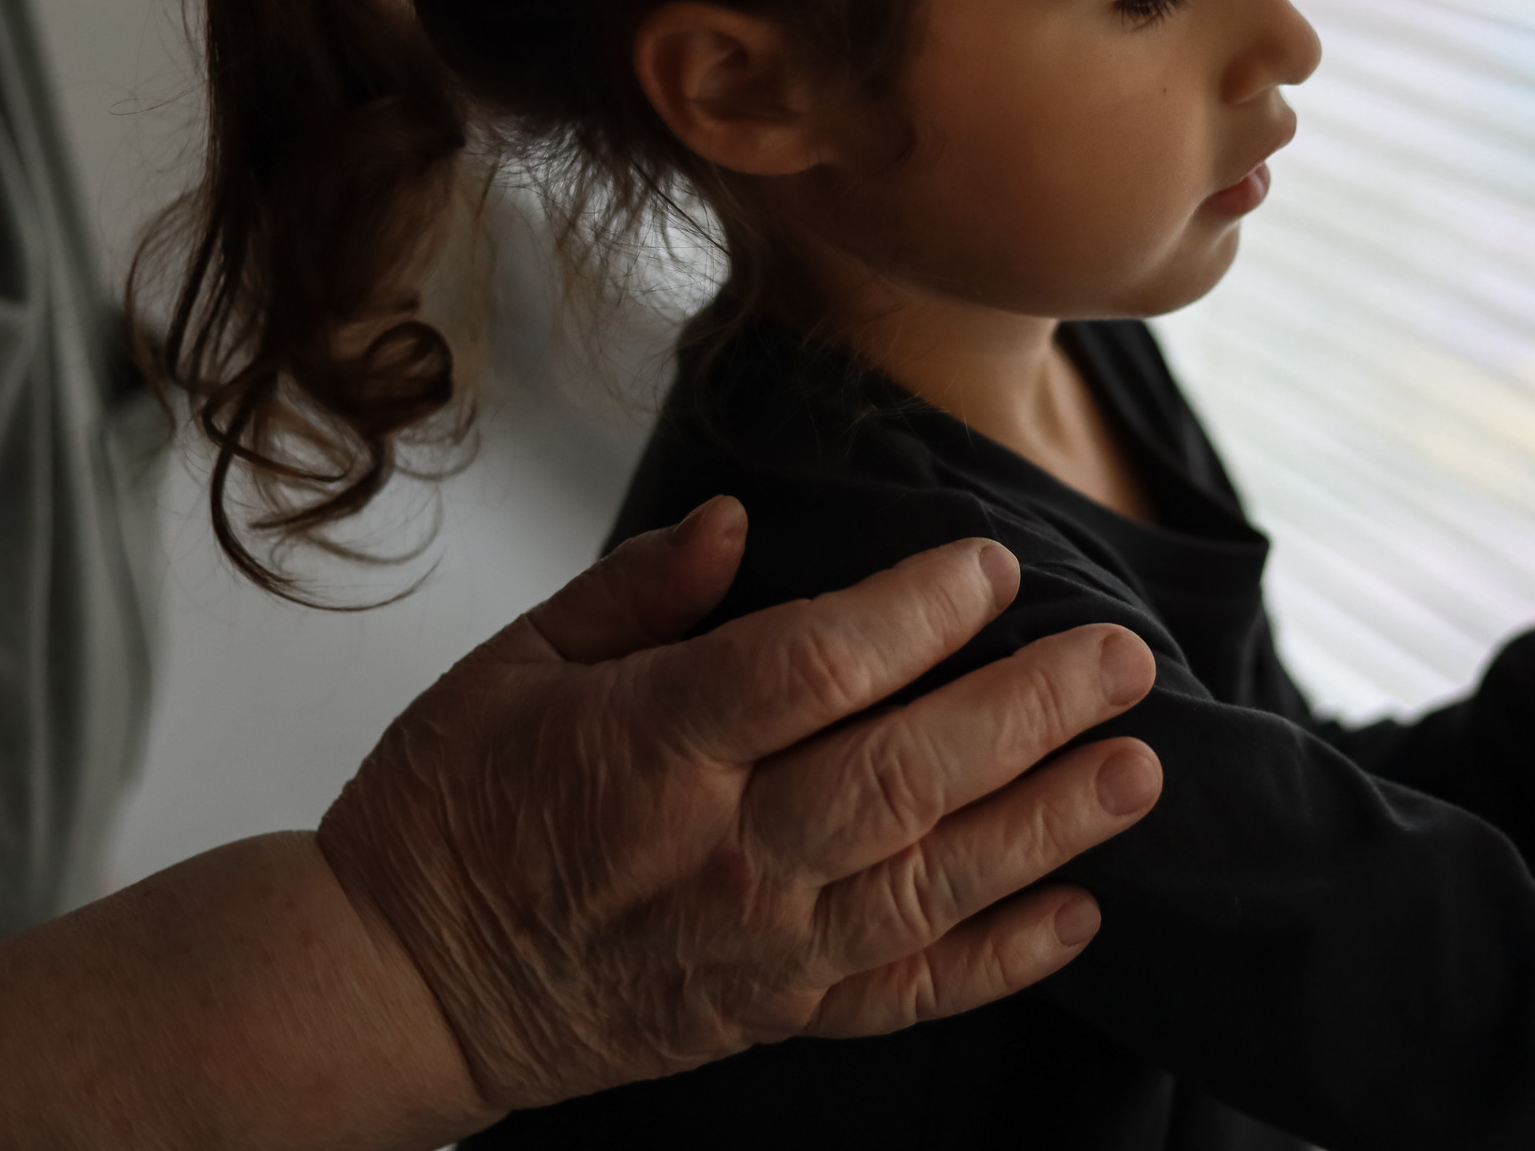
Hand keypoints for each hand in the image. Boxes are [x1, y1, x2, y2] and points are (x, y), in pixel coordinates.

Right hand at [317, 496, 1162, 1115]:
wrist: (398, 986)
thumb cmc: (451, 808)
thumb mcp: (513, 665)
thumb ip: (637, 590)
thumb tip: (742, 518)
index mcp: (648, 747)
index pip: (812, 669)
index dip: (917, 613)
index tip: (990, 566)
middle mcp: (716, 854)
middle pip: (900, 776)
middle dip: (1027, 713)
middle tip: (1121, 658)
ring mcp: (752, 950)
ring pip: (927, 885)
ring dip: (1044, 827)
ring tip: (1137, 770)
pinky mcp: (770, 1016)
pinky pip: (904, 995)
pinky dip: (998, 961)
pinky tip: (1079, 914)